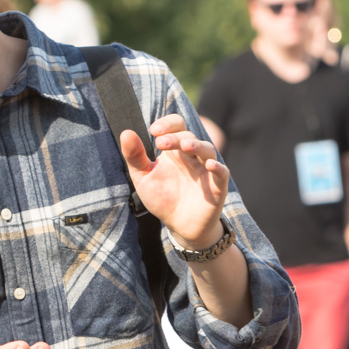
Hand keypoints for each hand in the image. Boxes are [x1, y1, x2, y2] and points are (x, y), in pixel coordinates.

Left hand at [121, 113, 227, 248]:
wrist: (179, 225)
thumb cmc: (163, 198)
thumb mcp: (143, 177)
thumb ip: (134, 156)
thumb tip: (126, 133)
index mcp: (175, 149)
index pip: (176, 125)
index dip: (167, 123)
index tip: (153, 130)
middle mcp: (192, 155)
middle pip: (188, 136)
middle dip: (175, 137)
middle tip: (161, 143)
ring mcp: (205, 169)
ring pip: (207, 149)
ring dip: (197, 145)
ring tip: (185, 146)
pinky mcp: (217, 186)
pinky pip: (222, 172)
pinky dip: (218, 167)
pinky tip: (209, 165)